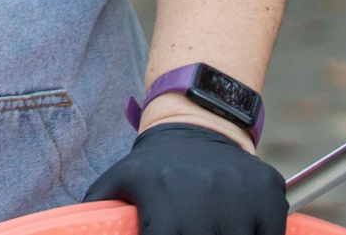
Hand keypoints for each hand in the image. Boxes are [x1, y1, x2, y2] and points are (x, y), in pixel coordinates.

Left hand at [82, 121, 285, 234]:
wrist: (198, 122)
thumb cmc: (154, 167)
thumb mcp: (119, 183)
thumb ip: (98, 211)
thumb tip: (75, 227)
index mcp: (162, 200)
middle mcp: (202, 196)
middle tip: (191, 234)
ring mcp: (240, 195)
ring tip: (212, 230)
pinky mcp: (270, 192)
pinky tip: (242, 232)